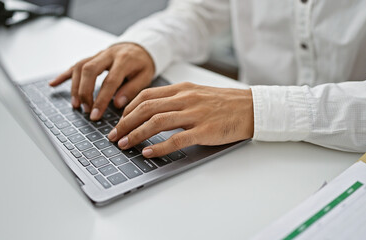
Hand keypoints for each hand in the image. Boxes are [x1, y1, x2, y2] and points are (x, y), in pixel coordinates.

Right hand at [49, 43, 154, 120]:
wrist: (140, 47)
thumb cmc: (143, 64)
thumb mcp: (146, 76)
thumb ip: (132, 89)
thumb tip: (117, 103)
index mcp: (124, 60)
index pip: (110, 81)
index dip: (101, 99)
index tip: (95, 114)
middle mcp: (108, 55)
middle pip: (89, 71)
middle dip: (84, 92)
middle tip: (86, 110)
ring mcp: (98, 55)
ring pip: (80, 67)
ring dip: (75, 87)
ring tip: (76, 105)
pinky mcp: (92, 57)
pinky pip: (75, 65)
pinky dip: (63, 75)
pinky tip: (53, 84)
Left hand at [108, 82, 253, 157]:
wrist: (251, 108)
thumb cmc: (224, 103)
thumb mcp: (197, 93)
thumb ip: (176, 99)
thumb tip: (152, 110)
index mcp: (182, 89)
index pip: (146, 96)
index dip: (128, 109)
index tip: (119, 121)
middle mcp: (185, 99)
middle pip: (146, 108)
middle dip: (125, 123)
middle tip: (114, 135)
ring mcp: (195, 114)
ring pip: (157, 122)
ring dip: (136, 134)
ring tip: (124, 144)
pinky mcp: (204, 130)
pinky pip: (176, 139)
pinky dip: (159, 146)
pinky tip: (148, 152)